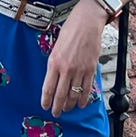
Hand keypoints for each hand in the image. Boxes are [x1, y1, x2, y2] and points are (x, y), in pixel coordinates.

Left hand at [40, 0, 104, 114]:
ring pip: (74, 94)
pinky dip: (83, 98)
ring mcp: (79, 70)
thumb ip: (55, 64)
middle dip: (57, 107)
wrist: (86, 23)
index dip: (46, 100)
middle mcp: (66, 69)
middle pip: (61, 95)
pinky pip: (87, 89)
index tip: (45, 106)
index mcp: (54, 62)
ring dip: (70, 105)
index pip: (48, 87)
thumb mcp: (56, 47)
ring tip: (67, 110)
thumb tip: (54, 78)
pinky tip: (80, 104)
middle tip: (55, 113)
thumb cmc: (70, 31)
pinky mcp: (90, 70)